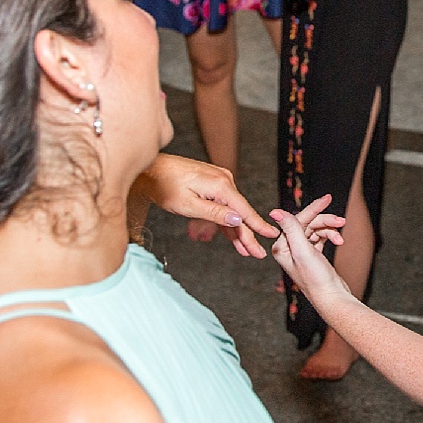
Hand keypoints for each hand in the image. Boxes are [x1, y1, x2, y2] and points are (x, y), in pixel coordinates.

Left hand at [134, 155, 279, 257]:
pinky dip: (225, 221)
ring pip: (231, 210)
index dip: (258, 226)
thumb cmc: (165, 186)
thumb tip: (238, 219)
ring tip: (244, 250)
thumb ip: (214, 213)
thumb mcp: (188, 205)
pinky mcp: (210, 183)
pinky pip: (222, 205)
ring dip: (236, 231)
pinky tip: (230, 235)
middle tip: (257, 253)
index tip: (271, 235)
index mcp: (220, 185)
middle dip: (248, 235)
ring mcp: (218, 181)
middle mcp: (223, 180)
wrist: (151, 169)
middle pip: (239, 213)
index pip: (244, 210)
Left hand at [268, 196, 348, 307]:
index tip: (327, 198)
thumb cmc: (316, 279)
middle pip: (308, 223)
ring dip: (330, 230)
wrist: (332, 298)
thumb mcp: (303, 251)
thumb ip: (291, 229)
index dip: (313, 209)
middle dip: (325, 221)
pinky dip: (330, 236)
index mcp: (281, 246)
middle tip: (341, 221)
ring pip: (316, 229)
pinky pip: (320, 237)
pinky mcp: (312, 254)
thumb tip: (275, 211)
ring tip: (341, 236)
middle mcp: (288, 248)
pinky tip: (339, 241)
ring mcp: (300, 251)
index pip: (297, 220)